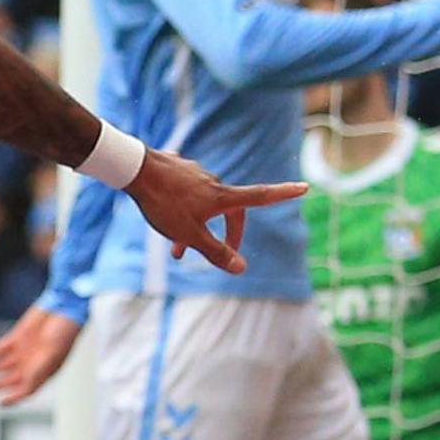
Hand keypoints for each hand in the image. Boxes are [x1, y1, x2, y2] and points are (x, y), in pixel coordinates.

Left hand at [0, 303, 82, 405]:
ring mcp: (24, 350)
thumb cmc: (65, 332)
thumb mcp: (52, 355)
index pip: (27, 390)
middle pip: (12, 379)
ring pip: (4, 364)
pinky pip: (2, 347)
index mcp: (43, 371)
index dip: (14, 399)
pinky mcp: (18, 336)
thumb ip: (38, 371)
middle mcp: (32, 363)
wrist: (64, 308)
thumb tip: (26, 387)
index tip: (0, 403)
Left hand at [126, 150, 300, 274]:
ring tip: (176, 252)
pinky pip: (187, 195)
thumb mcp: (190, 235)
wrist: (135, 170)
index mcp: (223, 196)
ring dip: (196, 228)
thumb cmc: (164, 204)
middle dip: (229, 233)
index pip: (261, 196)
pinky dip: (182, 213)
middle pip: (232, 209)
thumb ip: (215, 252)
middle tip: (223, 254)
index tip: (304, 187)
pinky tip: (163, 217)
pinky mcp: (179, 171)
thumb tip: (241, 268)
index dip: (283, 194)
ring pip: (204, 206)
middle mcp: (214, 182)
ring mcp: (196, 174)